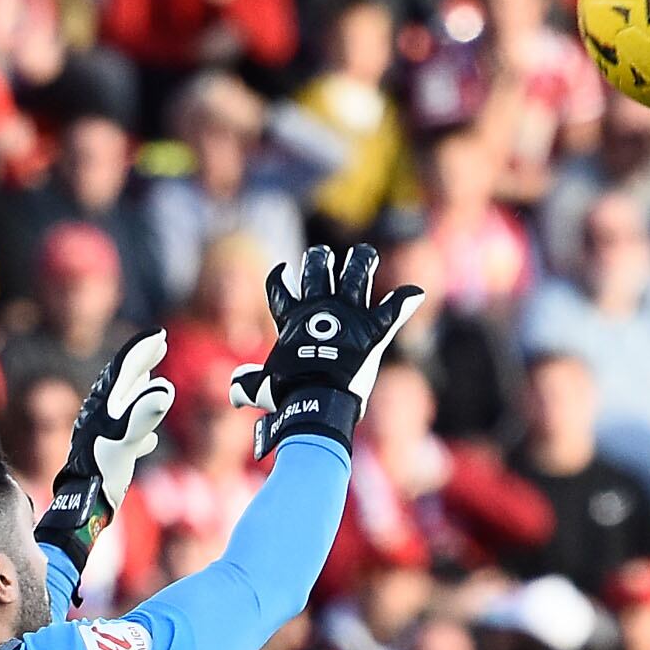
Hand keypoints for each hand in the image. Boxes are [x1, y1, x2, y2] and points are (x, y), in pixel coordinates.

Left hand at [35, 328, 175, 568]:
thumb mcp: (124, 443)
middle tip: (157, 346)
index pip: (125, 370)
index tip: (159, 336)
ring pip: (119, 406)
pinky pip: (123, 435)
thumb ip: (142, 415)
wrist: (81, 507)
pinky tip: (149, 441)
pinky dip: (138, 429)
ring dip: (136, 391)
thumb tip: (163, 389)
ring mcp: (99, 435)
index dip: (142, 351)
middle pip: (121, 383)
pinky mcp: (102, 455)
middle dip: (140, 363)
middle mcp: (99, 416)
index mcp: (105, 407)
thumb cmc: (101, 473)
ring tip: (149, 380)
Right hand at [236, 242, 424, 457]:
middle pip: (318, 271)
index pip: (280, 290)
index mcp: (293, 320)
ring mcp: (349, 316)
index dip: (279, 279)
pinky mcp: (374, 330)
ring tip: (365, 254)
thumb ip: (247, 385)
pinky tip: (416, 291)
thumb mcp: (262, 387)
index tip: (282, 270)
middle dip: (318, 260)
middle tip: (321, 255)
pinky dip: (405, 301)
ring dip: (361, 262)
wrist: (317, 395)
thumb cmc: (288, 391)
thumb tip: (233, 393)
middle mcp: (320, 309)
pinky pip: (393, 309)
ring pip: (356, 276)